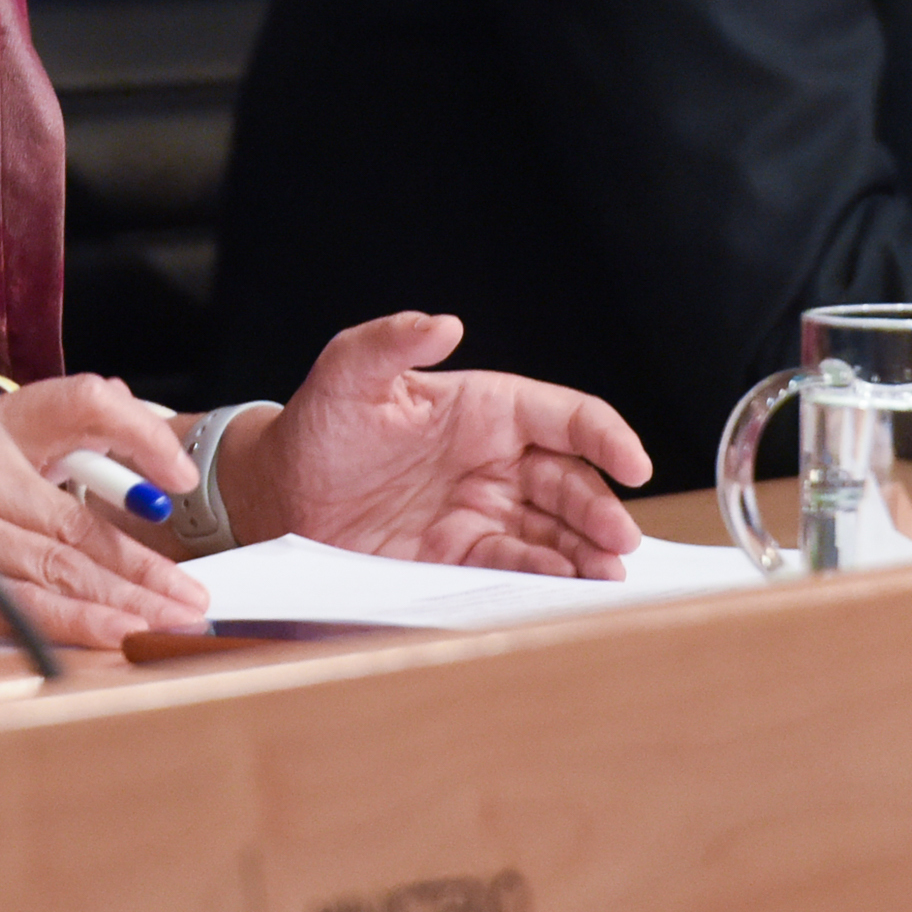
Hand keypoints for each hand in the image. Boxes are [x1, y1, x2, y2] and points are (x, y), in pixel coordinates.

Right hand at [0, 375, 207, 650]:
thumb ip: (32, 458)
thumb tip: (127, 460)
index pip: (83, 400)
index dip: (141, 434)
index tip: (176, 478)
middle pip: (82, 517)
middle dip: (147, 562)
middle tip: (195, 593)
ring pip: (63, 567)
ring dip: (129, 602)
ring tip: (175, 622)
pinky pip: (27, 606)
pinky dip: (81, 626)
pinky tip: (120, 637)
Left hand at [220, 312, 651, 577]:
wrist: (277, 496)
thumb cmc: (315, 427)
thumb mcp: (346, 374)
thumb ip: (391, 341)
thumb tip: (444, 323)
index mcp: (484, 408)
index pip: (566, 417)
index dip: (606, 437)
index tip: (634, 463)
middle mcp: (495, 459)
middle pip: (571, 481)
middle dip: (602, 510)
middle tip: (620, 540)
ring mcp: (483, 511)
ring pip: (555, 530)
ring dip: (586, 553)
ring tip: (605, 576)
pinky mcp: (463, 557)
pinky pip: (517, 567)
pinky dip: (545, 579)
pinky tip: (562, 588)